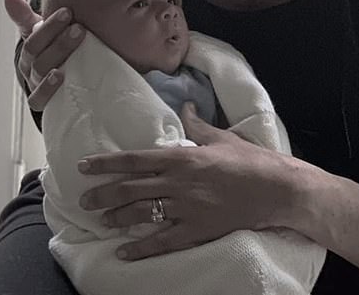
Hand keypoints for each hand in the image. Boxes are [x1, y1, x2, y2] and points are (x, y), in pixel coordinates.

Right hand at [4, 0, 85, 110]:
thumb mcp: (42, 34)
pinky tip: (60, 76)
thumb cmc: (53, 51)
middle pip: (39, 55)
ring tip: (77, 46)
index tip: (68, 12)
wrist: (66, 82)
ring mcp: (37, 86)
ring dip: (59, 57)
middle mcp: (30, 69)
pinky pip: (40, 99)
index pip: (33, 38)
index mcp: (30, 51)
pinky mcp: (45, 103)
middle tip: (79, 28)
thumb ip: (26, 18)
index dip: (49, 26)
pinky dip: (48, 88)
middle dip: (60, 41)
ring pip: (42, 72)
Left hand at [77, 102, 305, 260]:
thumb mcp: (221, 137)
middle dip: (103, 194)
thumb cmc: (249, 160)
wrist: (275, 188)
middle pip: (131, 189)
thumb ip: (197, 124)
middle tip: (84, 201)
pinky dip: (142, 248)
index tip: (85, 166)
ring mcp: (186, 208)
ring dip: (117, 218)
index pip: (135, 159)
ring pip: (142, 214)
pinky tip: (124, 252)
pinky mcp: (197, 230)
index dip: (107, 163)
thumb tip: (186, 106)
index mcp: (182, 157)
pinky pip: (164, 241)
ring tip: (100, 220)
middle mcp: (178, 183)